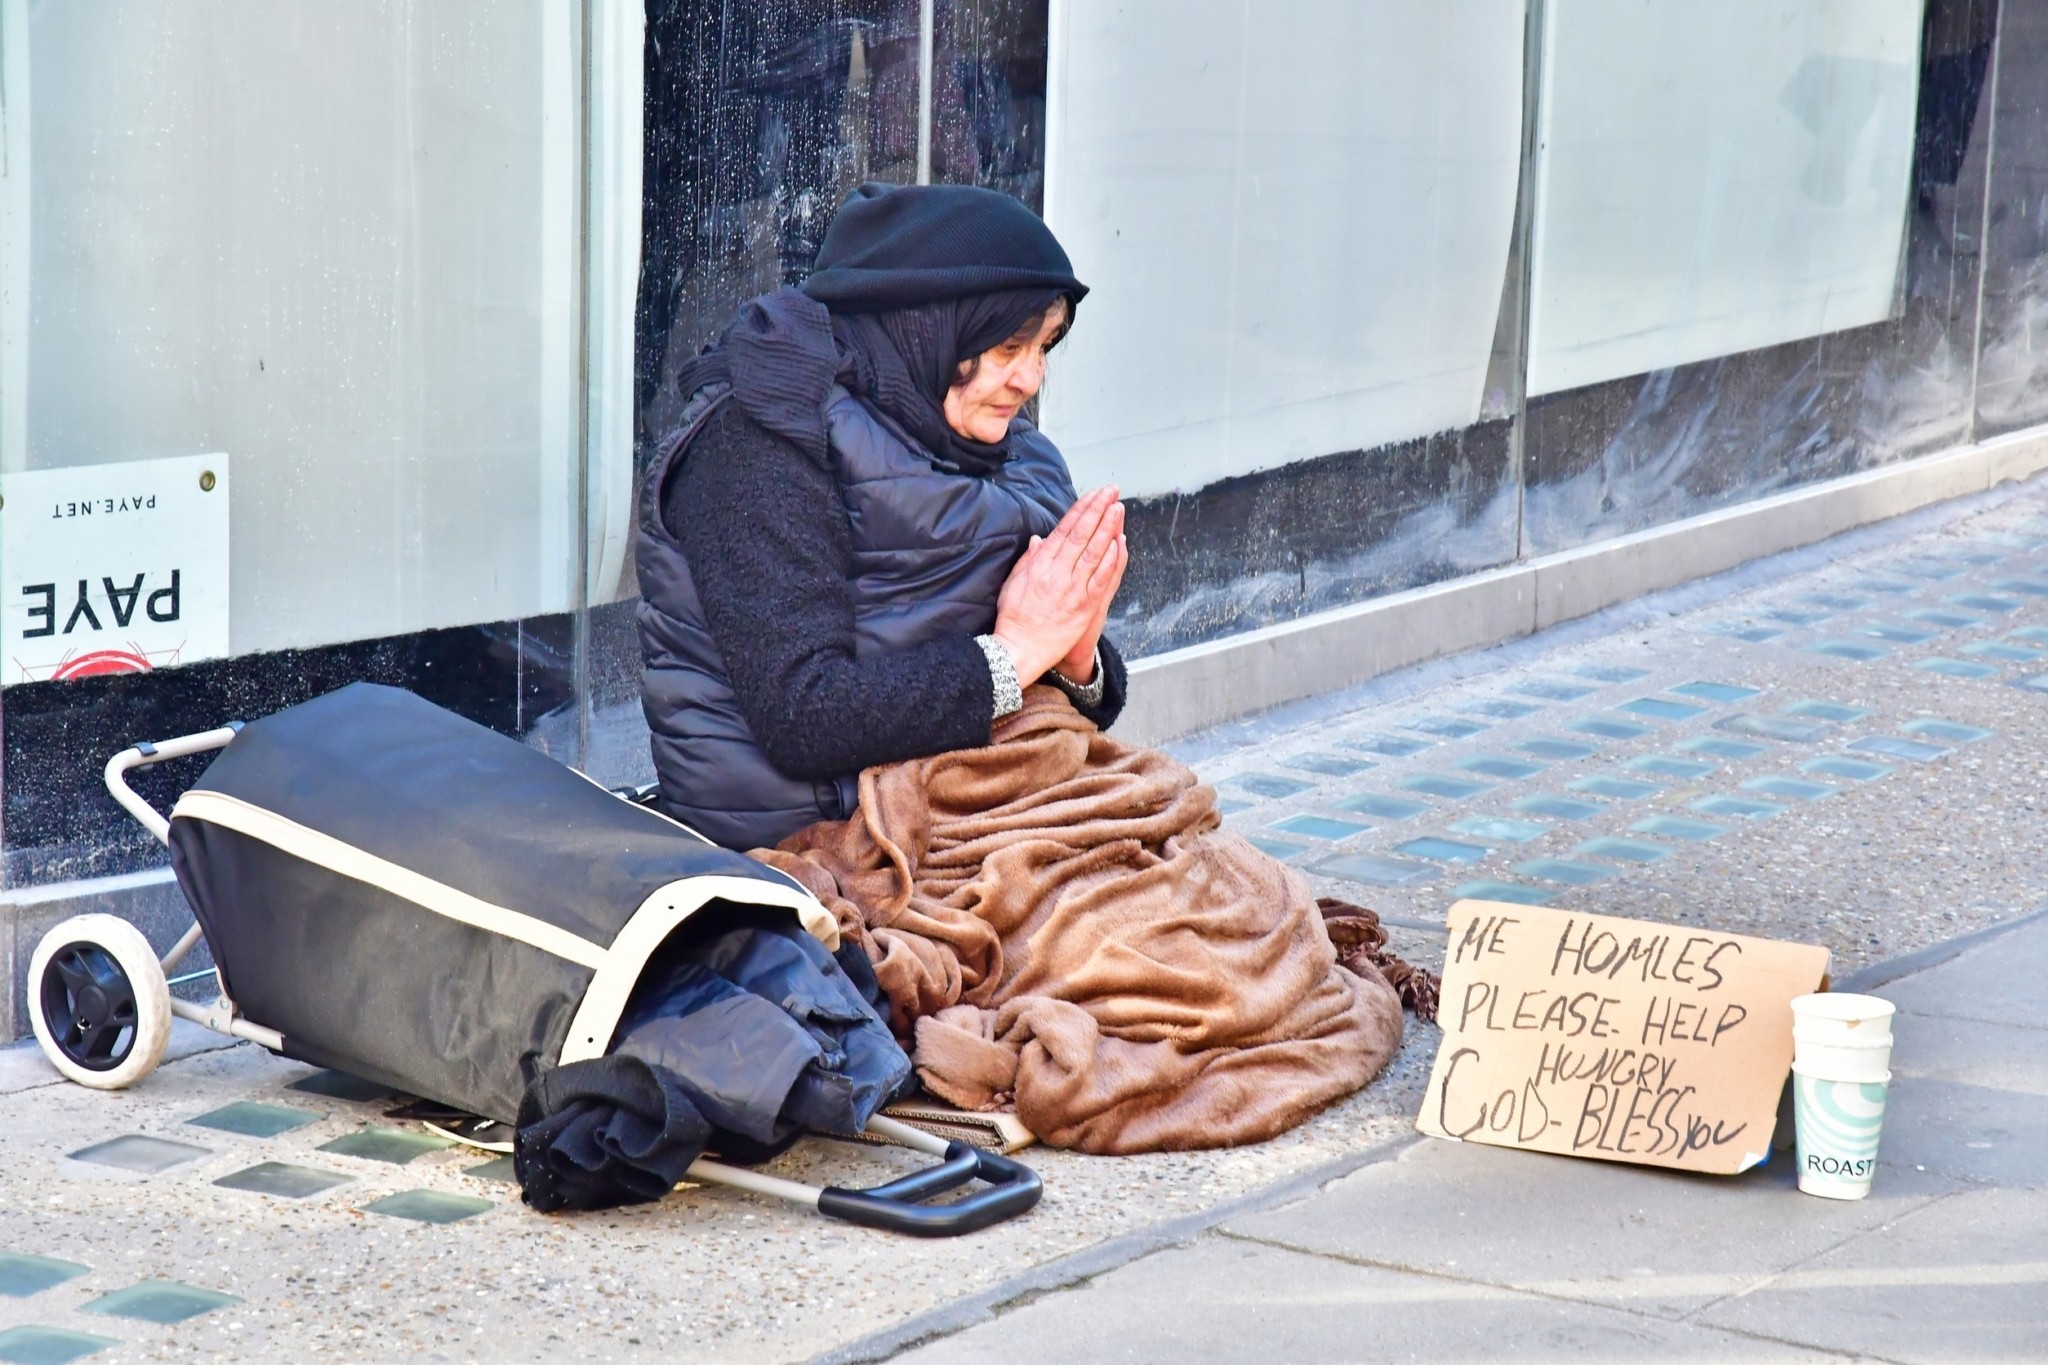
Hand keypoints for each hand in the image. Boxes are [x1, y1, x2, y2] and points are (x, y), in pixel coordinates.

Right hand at [992, 485, 1124, 685]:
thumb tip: (1040, 539)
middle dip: (1098, 509)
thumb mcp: (1013, 583)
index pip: (1064, 530)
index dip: (1081, 509)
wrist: (1019, 650)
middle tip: (1111, 491)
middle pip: (1082, 535)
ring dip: (1108, 528)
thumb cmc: (1014, 618)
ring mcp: (1073, 590)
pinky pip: (1102, 579)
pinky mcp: (1085, 607)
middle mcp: (1057, 574)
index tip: (1093, 494)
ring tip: (1118, 508)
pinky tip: (1120, 542)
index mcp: (1040, 565)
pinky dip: (1111, 559)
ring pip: (1094, 552)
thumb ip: (1028, 559)